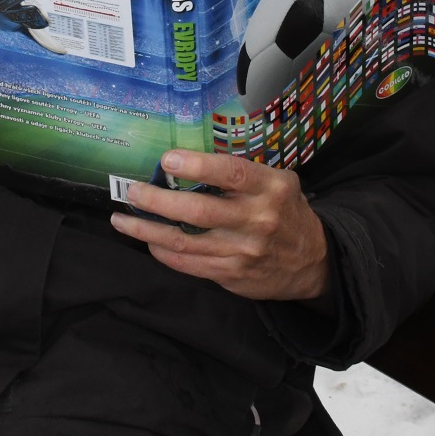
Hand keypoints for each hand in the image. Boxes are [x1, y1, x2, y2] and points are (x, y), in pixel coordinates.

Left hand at [111, 150, 330, 300]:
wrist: (313, 262)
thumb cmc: (287, 212)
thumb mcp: (280, 183)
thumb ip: (244, 173)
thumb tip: (193, 160)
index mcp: (270, 189)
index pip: (232, 174)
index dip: (198, 166)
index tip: (167, 160)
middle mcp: (257, 220)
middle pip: (199, 211)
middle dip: (159, 201)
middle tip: (132, 191)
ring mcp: (242, 251)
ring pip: (185, 242)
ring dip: (147, 231)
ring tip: (121, 219)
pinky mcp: (231, 275)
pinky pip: (189, 264)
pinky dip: (163, 252)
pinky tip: (147, 241)